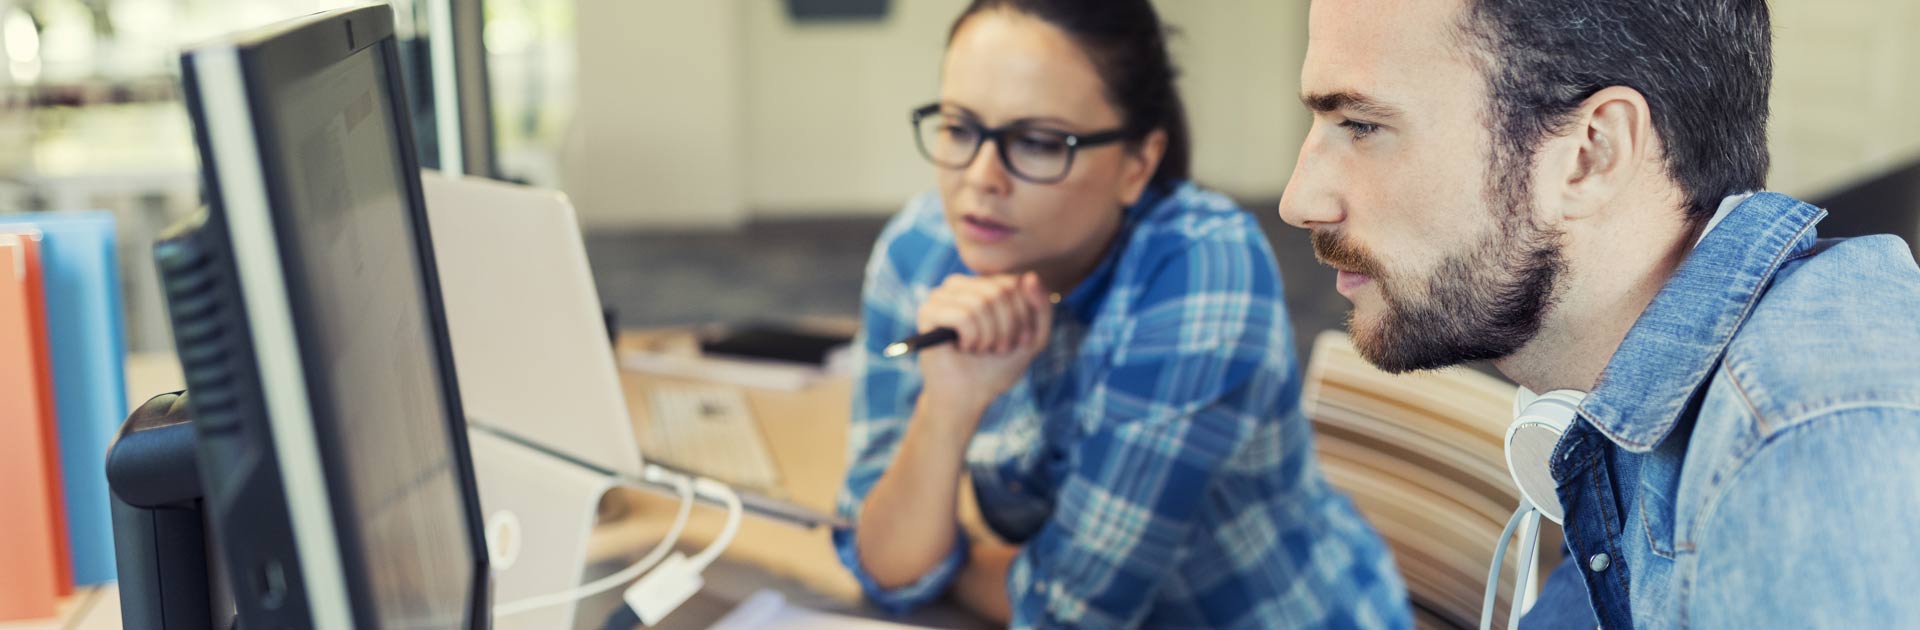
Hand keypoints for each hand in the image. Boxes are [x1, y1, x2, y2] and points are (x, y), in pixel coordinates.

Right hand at [914, 272, 1053, 416]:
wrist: (968, 396)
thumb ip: (1041, 307)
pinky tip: (963, 347)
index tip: (1018, 340)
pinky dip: (971, 337)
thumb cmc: (997, 367)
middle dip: (1007, 327)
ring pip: (982, 302)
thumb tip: (1030, 277)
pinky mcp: (928, 312)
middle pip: (1000, 291)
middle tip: (997, 347)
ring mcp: (941, 296)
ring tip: (980, 348)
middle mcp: (960, 285)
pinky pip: (962, 315)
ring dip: (988, 336)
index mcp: (982, 284)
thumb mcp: (1033, 338)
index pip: (1015, 283)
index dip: (1023, 316)